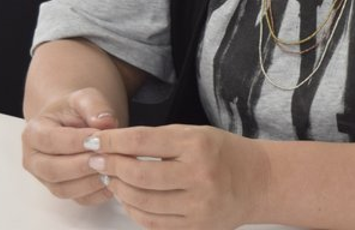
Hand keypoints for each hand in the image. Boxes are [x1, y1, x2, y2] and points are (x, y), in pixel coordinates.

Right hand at [20, 88, 120, 205]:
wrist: (71, 124)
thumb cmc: (74, 111)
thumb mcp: (84, 98)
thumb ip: (94, 105)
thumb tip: (106, 122)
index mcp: (33, 133)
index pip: (50, 140)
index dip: (75, 141)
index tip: (98, 138)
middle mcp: (34, 160)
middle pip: (52, 170)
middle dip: (81, 165)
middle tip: (106, 157)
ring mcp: (46, 179)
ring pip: (64, 189)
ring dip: (90, 182)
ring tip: (112, 168)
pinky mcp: (63, 191)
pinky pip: (78, 199)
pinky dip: (96, 193)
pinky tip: (112, 180)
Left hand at [84, 124, 269, 229]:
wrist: (259, 182)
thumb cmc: (224, 153)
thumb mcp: (195, 133)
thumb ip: (158, 139)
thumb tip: (116, 145)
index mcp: (196, 145)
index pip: (142, 141)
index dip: (112, 141)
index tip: (94, 141)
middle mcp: (198, 176)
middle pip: (138, 174)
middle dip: (111, 167)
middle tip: (97, 160)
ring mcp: (197, 206)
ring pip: (142, 202)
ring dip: (119, 190)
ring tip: (110, 178)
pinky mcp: (196, 227)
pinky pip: (153, 223)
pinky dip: (134, 210)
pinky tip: (128, 199)